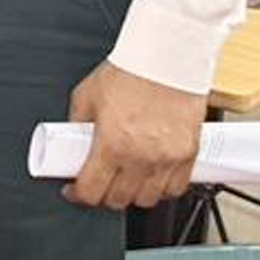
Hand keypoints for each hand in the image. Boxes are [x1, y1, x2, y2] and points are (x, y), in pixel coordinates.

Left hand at [63, 60, 204, 209]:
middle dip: (103, 196)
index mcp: (111, 145)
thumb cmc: (129, 72)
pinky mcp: (188, 154)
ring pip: (148, 199)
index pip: (92, 191)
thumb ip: (78, 123)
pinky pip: (176, 188)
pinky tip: (151, 178)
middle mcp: (141, 157)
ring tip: (124, 182)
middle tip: (98, 184)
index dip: (78, 195)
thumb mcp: (86, 97)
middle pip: (119, 200)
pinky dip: (162, 189)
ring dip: (133, 195)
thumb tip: (70, 140)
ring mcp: (167, 159)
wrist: (167, 60)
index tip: (73, 190)